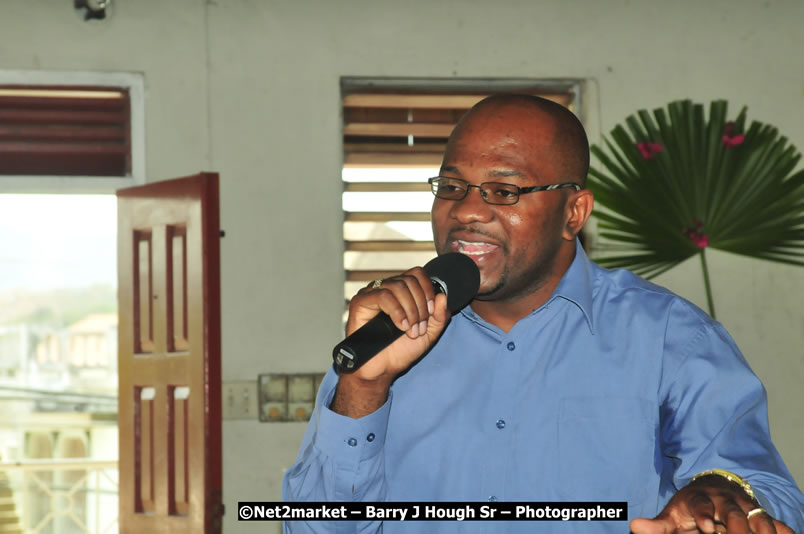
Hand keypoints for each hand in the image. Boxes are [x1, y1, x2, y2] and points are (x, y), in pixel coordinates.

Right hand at [332, 268, 449, 417]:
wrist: (381, 369)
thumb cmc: (400, 351)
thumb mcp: (428, 334)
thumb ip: (439, 317)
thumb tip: (442, 296)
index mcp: (401, 292)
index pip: (417, 274)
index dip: (427, 290)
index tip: (431, 312)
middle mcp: (385, 289)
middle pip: (409, 280)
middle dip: (420, 305)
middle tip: (419, 327)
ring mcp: (371, 294)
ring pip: (397, 286)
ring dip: (410, 310)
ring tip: (410, 330)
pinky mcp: (360, 302)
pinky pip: (382, 296)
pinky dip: (397, 311)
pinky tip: (400, 326)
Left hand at [630, 475, 794, 533]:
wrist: (714, 488)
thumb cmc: (690, 507)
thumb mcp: (672, 515)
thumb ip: (657, 525)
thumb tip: (633, 527)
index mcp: (699, 498)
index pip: (700, 504)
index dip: (704, 514)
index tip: (707, 526)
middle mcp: (724, 500)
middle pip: (732, 511)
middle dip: (735, 526)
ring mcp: (744, 506)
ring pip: (755, 516)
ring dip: (760, 528)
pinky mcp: (760, 514)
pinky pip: (775, 522)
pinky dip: (782, 529)